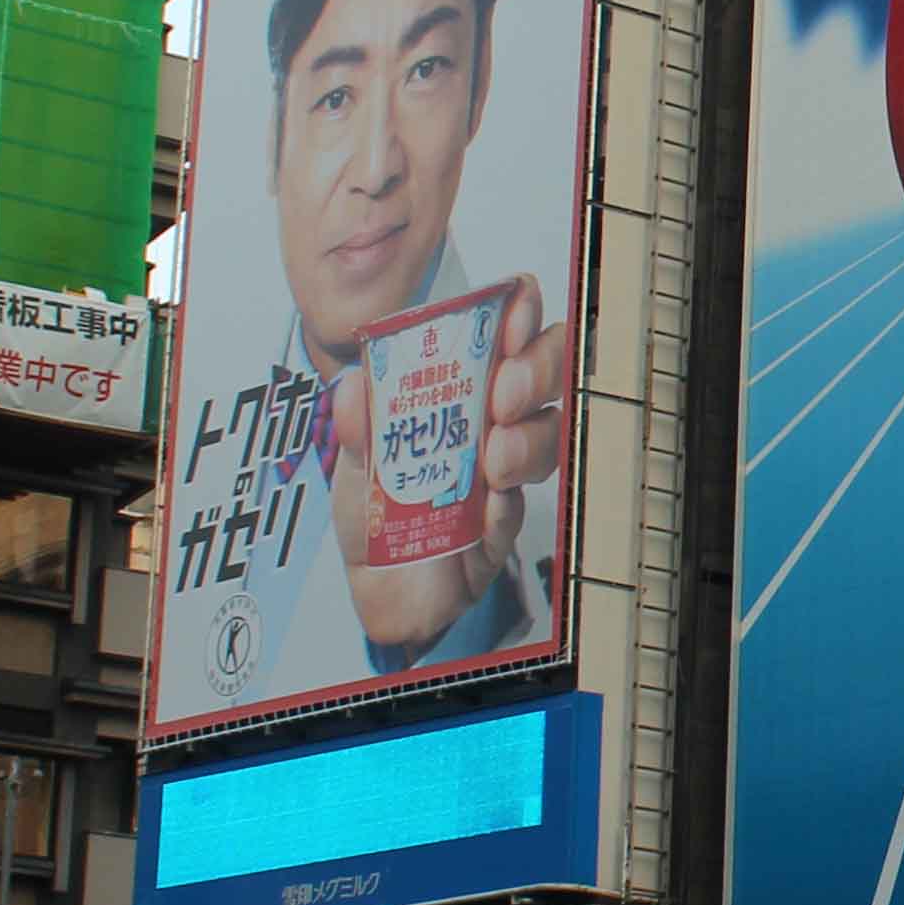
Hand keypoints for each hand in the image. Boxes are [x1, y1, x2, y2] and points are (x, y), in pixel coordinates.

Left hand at [328, 296, 553, 656]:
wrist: (378, 590)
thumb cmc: (377, 513)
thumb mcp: (355, 461)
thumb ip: (358, 425)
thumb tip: (353, 385)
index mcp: (460, 390)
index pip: (506, 332)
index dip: (520, 313)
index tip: (514, 314)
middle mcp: (494, 422)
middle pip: (548, 374)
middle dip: (537, 371)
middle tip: (505, 393)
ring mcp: (507, 472)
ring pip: (550, 437)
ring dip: (528, 441)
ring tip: (494, 461)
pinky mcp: (506, 526)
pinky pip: (520, 509)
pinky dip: (506, 508)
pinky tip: (489, 509)